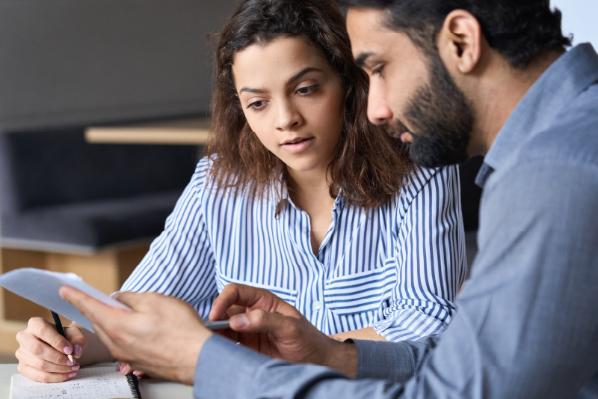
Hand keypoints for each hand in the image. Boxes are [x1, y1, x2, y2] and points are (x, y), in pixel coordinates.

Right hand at [15, 317, 84, 382]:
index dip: (57, 341)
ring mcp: (21, 353)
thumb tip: (76, 351)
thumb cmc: (66, 337)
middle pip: (37, 349)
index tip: (70, 350)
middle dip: (57, 358)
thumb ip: (78, 340)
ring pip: (39, 365)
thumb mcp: (75, 334)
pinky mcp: (23, 367)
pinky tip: (67, 374)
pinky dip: (55, 377)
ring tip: (73, 368)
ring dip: (59, 369)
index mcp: (35, 323)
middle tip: (72, 362)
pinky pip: (38, 376)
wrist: (61, 346)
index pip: (43, 331)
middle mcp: (24, 337)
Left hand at [59, 287, 211, 384]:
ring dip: (112, 321)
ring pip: (111, 334)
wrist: (198, 357)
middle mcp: (118, 344)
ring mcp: (127, 356)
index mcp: (117, 326)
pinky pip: (123, 345)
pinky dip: (125, 333)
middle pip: (99, 322)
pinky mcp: (138, 362)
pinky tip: (140, 328)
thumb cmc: (181, 330)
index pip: (90, 307)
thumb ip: (131, 298)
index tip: (66, 291)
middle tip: (99, 298)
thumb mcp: (155, 300)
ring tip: (128, 312)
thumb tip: (119, 299)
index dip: (76, 296)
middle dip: (96, 309)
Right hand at [210, 284, 356, 376]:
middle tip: (209, 334)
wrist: (315, 362)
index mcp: (263, 300)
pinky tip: (217, 352)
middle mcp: (252, 313)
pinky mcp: (246, 347)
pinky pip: (227, 343)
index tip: (216, 315)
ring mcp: (248, 330)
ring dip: (215, 334)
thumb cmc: (307, 339)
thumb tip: (237, 320)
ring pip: (223, 328)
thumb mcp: (290, 327)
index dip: (223, 300)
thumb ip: (265, 320)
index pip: (236, 292)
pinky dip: (219, 346)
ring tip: (211, 345)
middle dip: (215, 319)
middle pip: (225, 310)